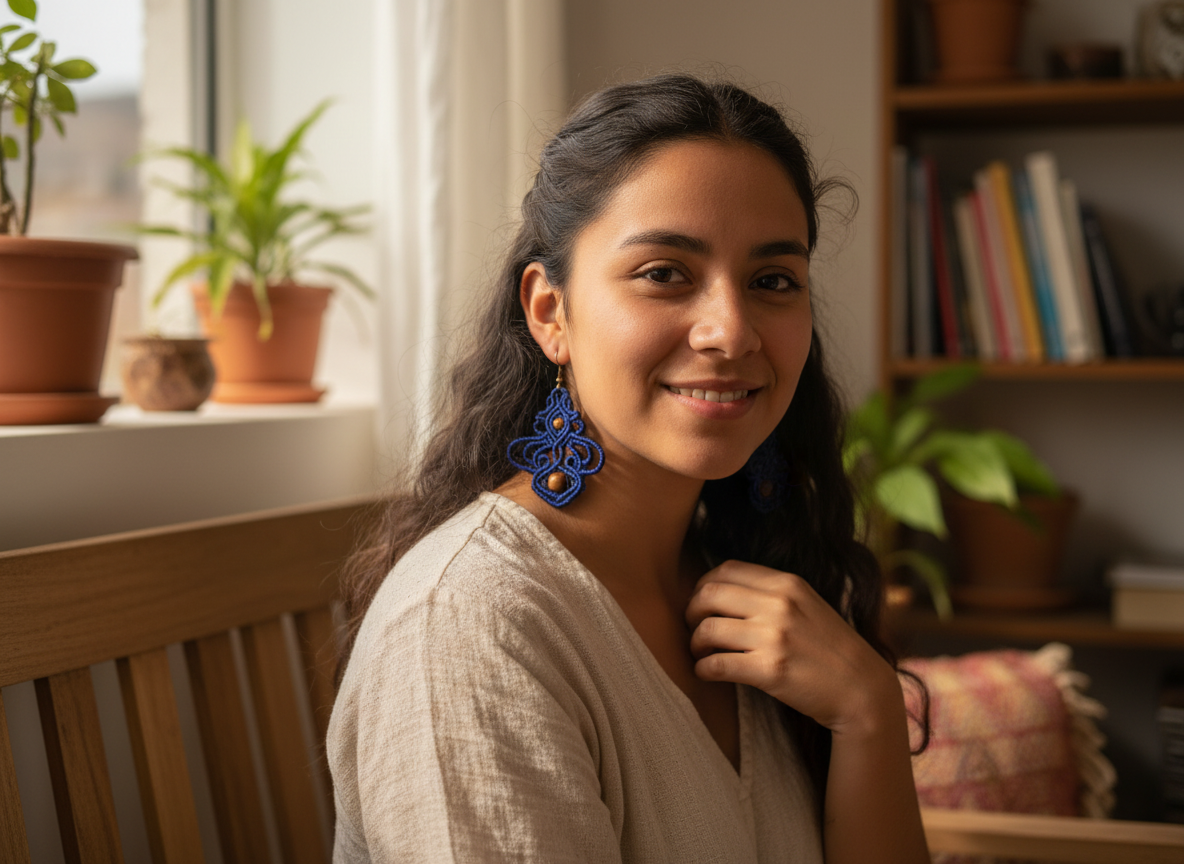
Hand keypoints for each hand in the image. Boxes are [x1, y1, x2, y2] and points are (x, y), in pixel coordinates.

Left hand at [685, 560, 899, 734]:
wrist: (861, 688)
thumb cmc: (829, 648)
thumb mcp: (806, 605)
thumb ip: (771, 593)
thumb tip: (721, 588)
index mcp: (788, 584)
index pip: (726, 569)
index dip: (703, 585)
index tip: (701, 603)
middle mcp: (779, 605)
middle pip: (708, 594)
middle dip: (691, 611)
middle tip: (694, 628)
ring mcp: (774, 637)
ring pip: (707, 630)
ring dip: (695, 643)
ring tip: (700, 653)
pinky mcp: (770, 671)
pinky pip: (716, 665)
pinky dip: (702, 669)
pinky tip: (706, 673)